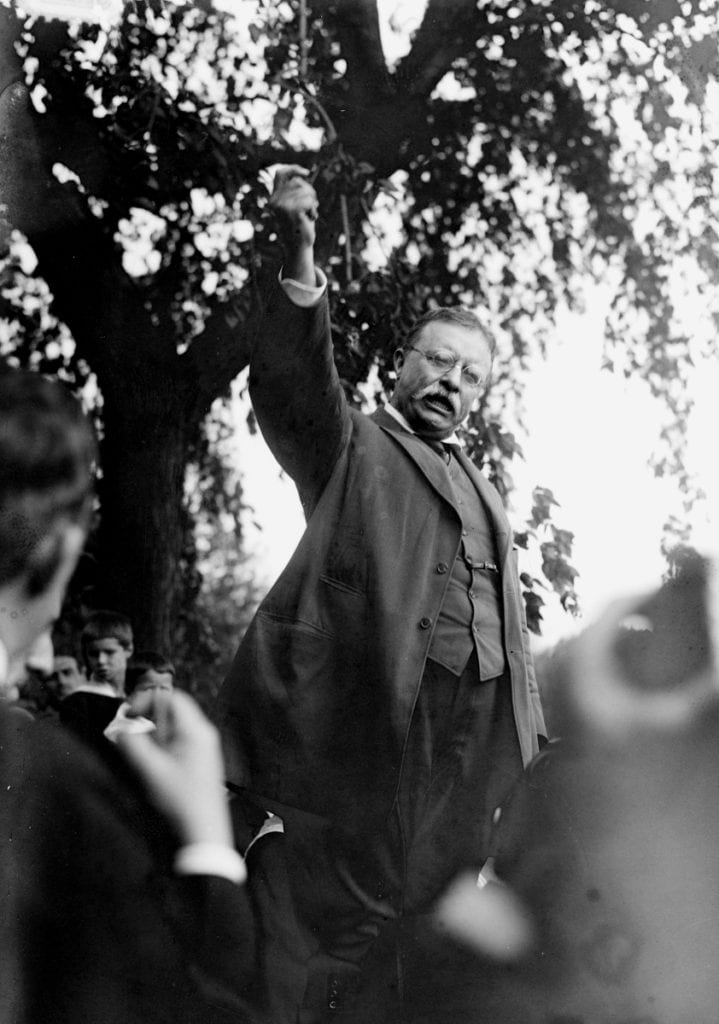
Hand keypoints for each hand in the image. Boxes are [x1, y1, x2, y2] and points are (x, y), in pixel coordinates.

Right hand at [116, 690, 233, 848]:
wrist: (204, 833)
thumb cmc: (180, 801)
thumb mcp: (150, 771)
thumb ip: (133, 745)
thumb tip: (122, 729)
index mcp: (196, 730)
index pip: (173, 697)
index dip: (148, 700)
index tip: (129, 716)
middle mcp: (204, 734)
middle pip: (174, 711)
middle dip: (149, 719)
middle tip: (133, 736)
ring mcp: (205, 747)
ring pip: (175, 727)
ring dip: (155, 735)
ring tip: (144, 755)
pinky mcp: (201, 761)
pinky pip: (179, 742)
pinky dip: (163, 746)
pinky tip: (155, 766)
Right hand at [267, 164, 316, 283]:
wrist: (297, 247)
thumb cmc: (299, 227)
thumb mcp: (295, 206)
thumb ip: (295, 192)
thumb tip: (302, 175)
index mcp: (274, 198)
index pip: (280, 173)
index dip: (293, 169)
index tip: (307, 173)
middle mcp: (274, 200)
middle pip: (297, 182)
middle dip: (309, 191)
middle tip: (313, 205)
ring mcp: (281, 205)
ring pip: (305, 191)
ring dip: (312, 202)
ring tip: (309, 215)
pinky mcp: (291, 211)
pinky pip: (308, 201)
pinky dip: (313, 209)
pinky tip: (311, 218)